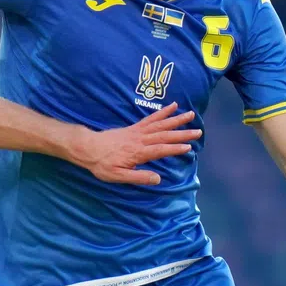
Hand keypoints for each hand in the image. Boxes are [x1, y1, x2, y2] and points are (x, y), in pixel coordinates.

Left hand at [76, 104, 202, 184]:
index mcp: (137, 153)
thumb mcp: (117, 176)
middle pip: (164, 135)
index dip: (174, 149)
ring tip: (191, 114)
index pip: (159, 150)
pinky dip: (162, 112)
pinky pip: (151, 118)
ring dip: (176, 120)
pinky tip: (173, 106)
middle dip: (182, 134)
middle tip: (198, 131)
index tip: (188, 148)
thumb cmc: (102, 165)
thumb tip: (158, 179)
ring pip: (160, 124)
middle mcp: (140, 140)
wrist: (87, 148)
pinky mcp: (134, 127)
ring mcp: (138, 132)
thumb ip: (138, 177)